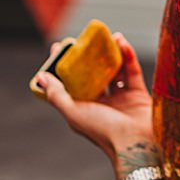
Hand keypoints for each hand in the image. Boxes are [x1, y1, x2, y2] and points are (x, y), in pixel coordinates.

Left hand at [36, 33, 154, 170]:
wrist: (136, 142)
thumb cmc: (102, 130)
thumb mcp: (73, 112)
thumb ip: (56, 95)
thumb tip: (41, 77)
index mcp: (83, 109)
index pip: (70, 84)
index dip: (64, 66)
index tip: (60, 46)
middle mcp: (101, 103)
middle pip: (93, 75)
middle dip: (89, 57)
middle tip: (86, 39)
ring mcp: (120, 98)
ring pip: (114, 71)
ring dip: (110, 54)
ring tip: (107, 37)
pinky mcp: (138, 93)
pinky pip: (131, 71)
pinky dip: (127, 56)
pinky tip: (121, 43)